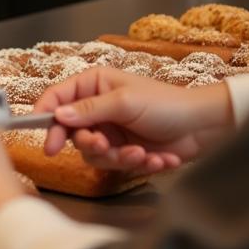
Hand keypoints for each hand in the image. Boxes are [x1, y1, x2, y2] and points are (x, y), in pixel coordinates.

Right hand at [33, 68, 233, 174]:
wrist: (203, 128)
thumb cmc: (165, 104)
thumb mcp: (124, 102)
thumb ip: (89, 110)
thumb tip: (58, 115)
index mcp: (92, 84)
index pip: (57, 98)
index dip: (46, 117)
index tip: (46, 141)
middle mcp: (96, 107)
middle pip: (73, 131)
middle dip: (92, 143)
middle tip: (105, 146)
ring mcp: (110, 129)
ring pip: (94, 152)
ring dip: (119, 158)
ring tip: (142, 154)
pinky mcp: (124, 149)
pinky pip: (115, 163)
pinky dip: (136, 164)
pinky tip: (158, 159)